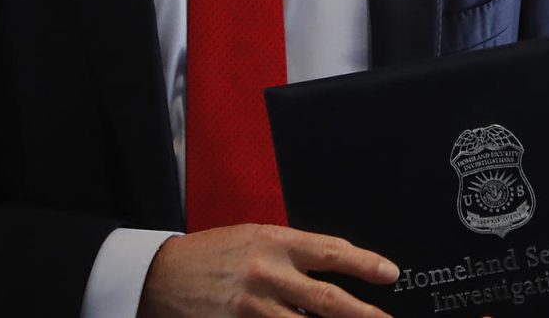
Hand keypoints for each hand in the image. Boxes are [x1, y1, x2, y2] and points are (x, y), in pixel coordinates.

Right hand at [137, 224, 398, 317]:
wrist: (158, 275)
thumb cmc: (212, 253)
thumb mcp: (254, 237)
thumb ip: (293, 252)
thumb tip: (334, 266)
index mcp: (275, 242)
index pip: (331, 252)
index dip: (365, 264)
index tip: (390, 273)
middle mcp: (267, 274)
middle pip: (326, 299)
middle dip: (363, 313)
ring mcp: (251, 308)